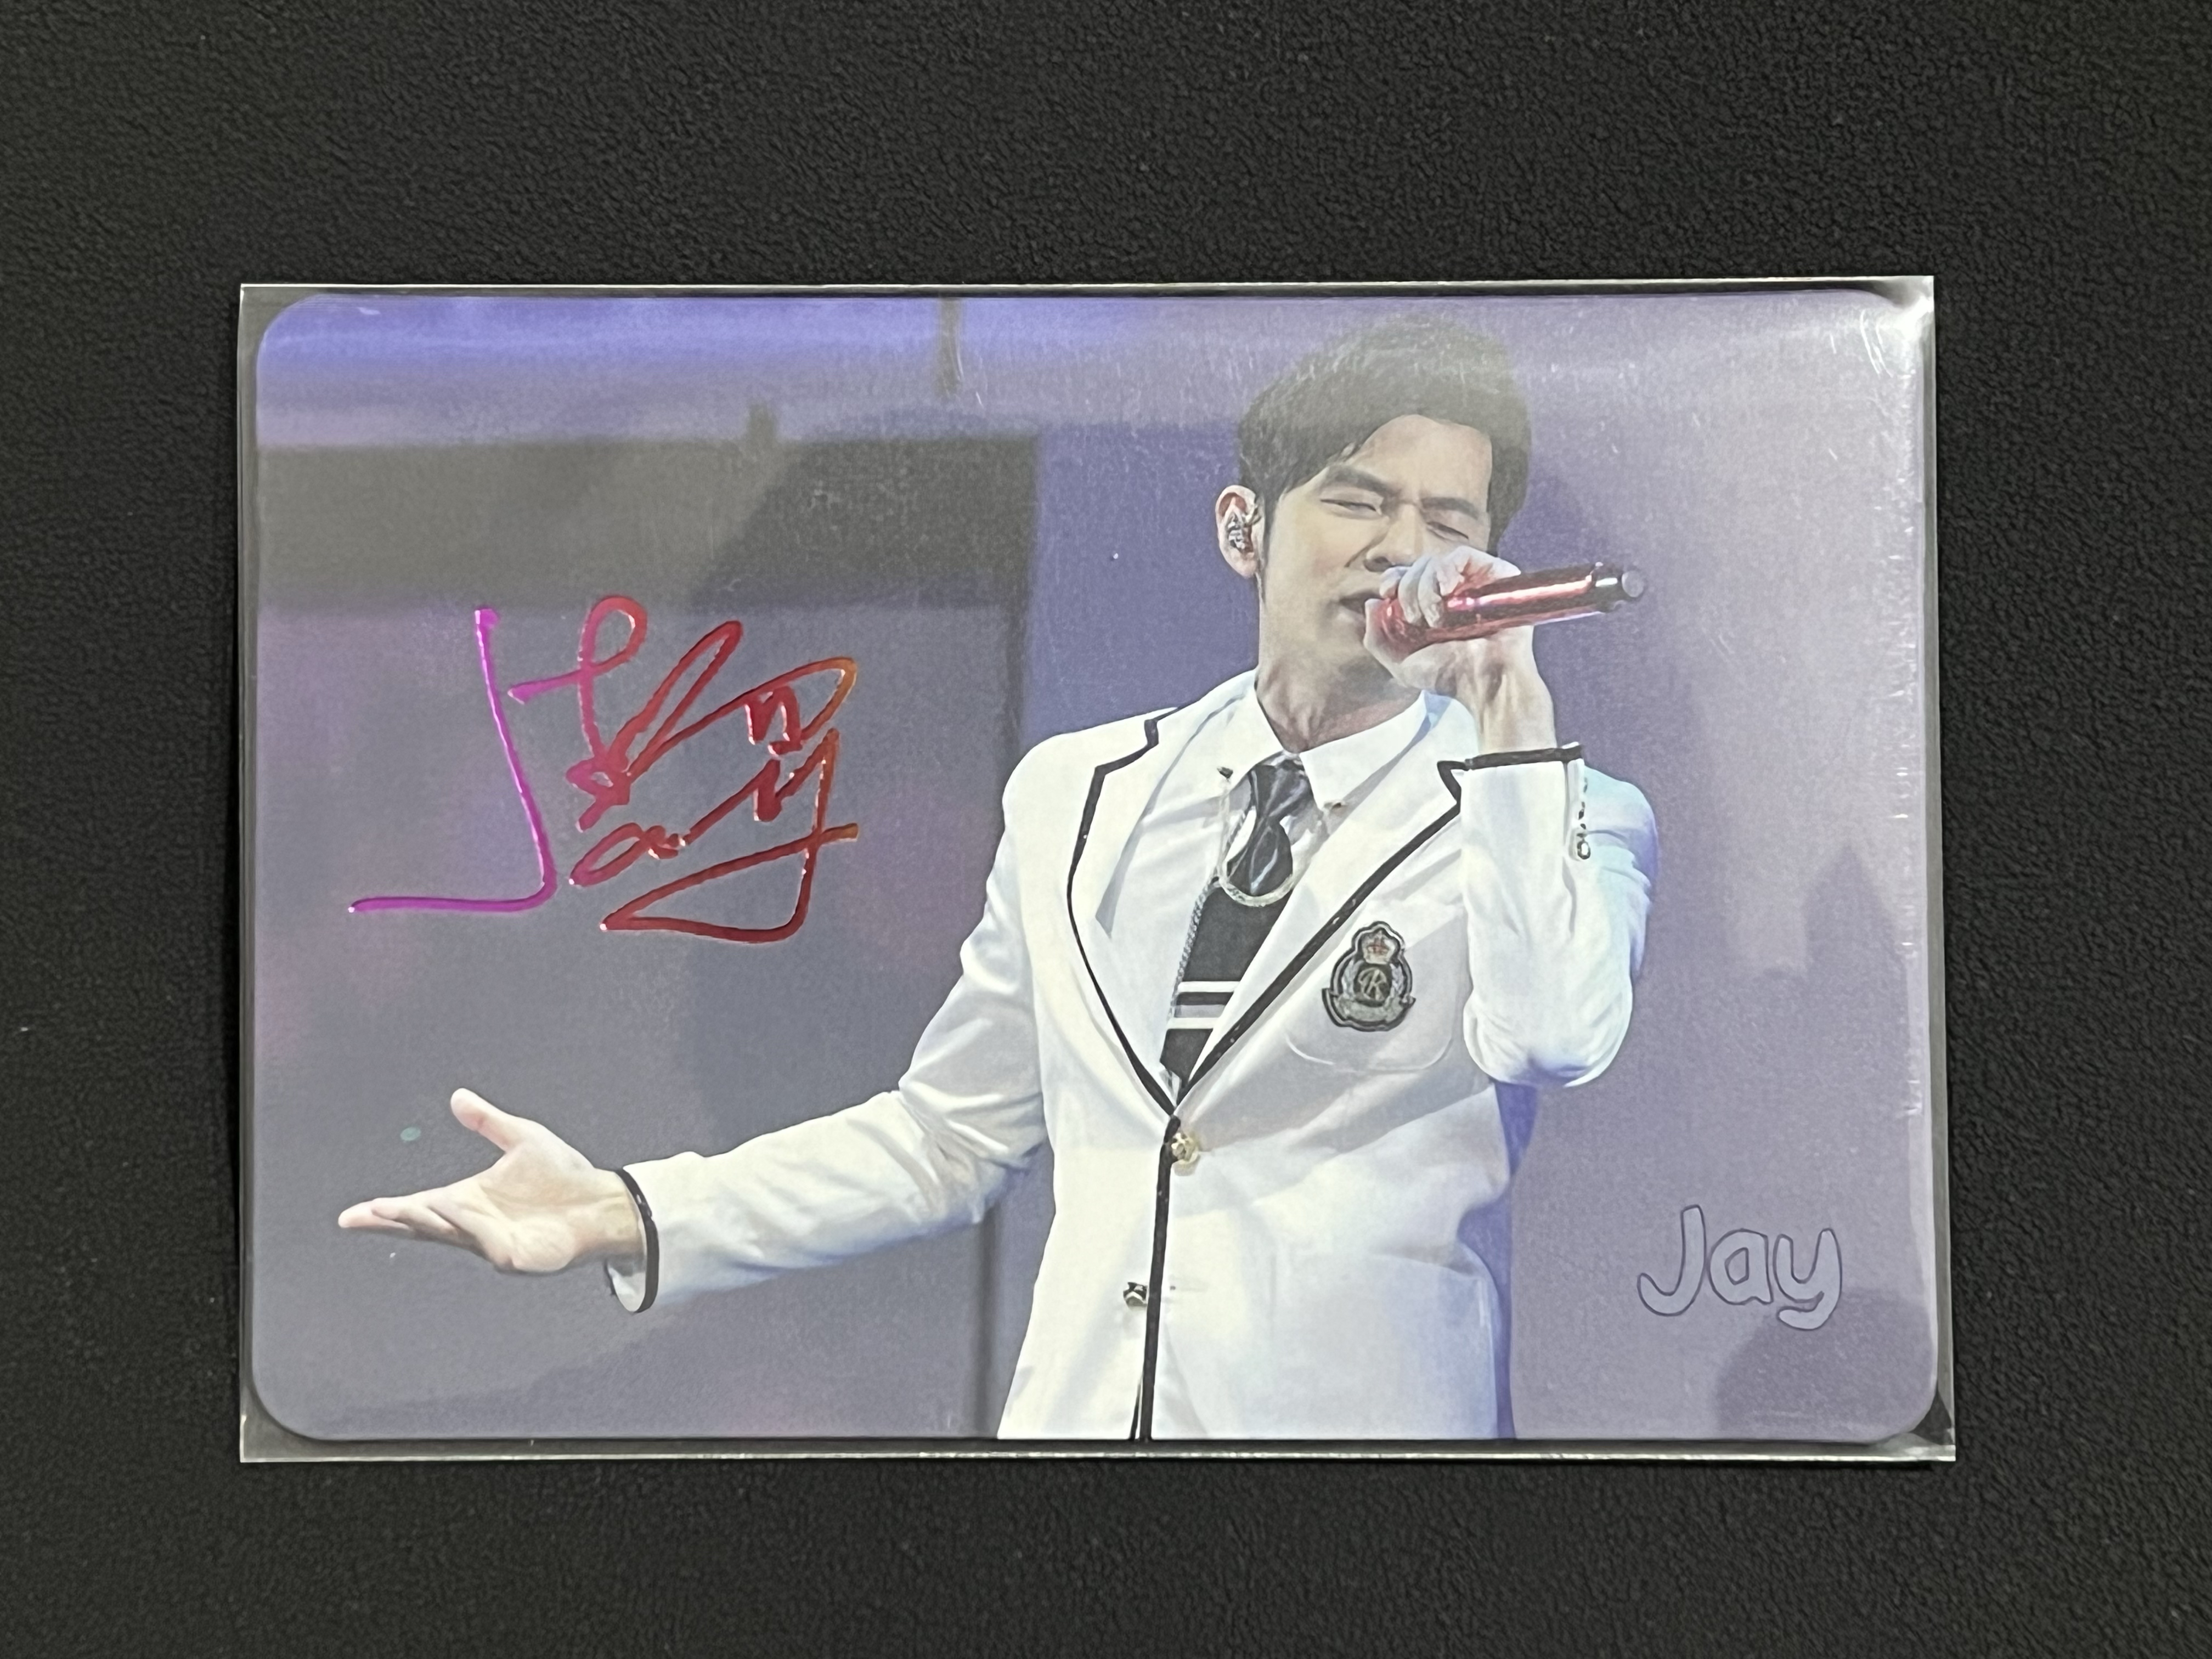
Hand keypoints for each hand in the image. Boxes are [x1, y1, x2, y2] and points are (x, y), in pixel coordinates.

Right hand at [338, 1089, 643, 1273]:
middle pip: (425, 1226)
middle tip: (362, 1215)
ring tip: (400, 1206)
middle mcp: (474, 1225)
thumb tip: (458, 1097)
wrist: (602, 1201)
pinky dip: (468, 1226)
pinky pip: (485, 1242)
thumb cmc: (563, 1176)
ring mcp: (493, 1244)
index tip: (353, 1213)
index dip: (388, 1211)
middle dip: (394, 1220)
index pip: (419, 1207)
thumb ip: (488, 1122)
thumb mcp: (522, 1139)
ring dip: (426, 1220)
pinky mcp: (516, 1257)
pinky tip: (454, 1209)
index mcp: (469, 1201)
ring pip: (451, 1234)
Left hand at [1364, 546, 1557, 753]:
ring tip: (1436, 618)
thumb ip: (1377, 638)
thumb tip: (1372, 603)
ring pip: (1437, 561)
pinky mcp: (1495, 574)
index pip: (1405, 575)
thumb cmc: (1448, 675)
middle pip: (1419, 566)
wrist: (1482, 681)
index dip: (1393, 579)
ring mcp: (1473, 582)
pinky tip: (1446, 591)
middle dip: (1408, 590)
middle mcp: (1451, 591)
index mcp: (1429, 605)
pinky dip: (1447, 568)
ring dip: (1426, 586)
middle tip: (1417, 621)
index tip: (1386, 594)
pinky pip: (1464, 555)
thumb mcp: (1401, 663)